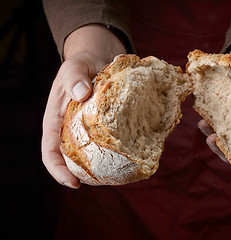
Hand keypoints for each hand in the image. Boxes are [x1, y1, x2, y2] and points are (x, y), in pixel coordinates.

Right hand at [41, 24, 125, 187]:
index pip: (50, 150)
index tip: (74, 183)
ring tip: (122, 173)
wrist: (100, 56)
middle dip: (86, 175)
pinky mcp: (109, 125)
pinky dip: (121, 149)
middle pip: (74, 159)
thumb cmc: (83, 62)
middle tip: (105, 182)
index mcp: (57, 119)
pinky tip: (135, 153)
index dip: (58, 170)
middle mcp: (72, 128)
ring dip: (105, 166)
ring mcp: (91, 128)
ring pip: (94, 154)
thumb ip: (75, 75)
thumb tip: (81, 93)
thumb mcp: (75, 64)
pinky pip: (113, 141)